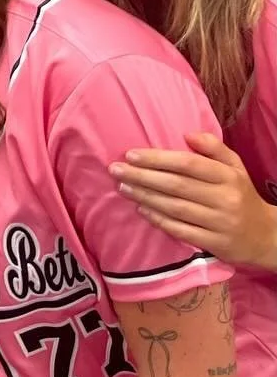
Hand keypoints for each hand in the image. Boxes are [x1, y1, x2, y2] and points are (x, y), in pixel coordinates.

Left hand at [110, 132, 276, 271]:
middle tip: (116, 169)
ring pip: (175, 208)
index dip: (158, 159)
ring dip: (145, 197)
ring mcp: (220, 223)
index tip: (131, 154)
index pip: (189, 164)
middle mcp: (225, 199)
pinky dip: (158, 220)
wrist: (266, 236)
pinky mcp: (214, 243)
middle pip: (177, 185)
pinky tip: (141, 209)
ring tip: (122, 186)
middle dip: (143, 176)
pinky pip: (180, 230)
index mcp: (228, 177)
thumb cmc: (241, 195)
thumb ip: (214, 147)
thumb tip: (187, 133)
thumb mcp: (235, 167)